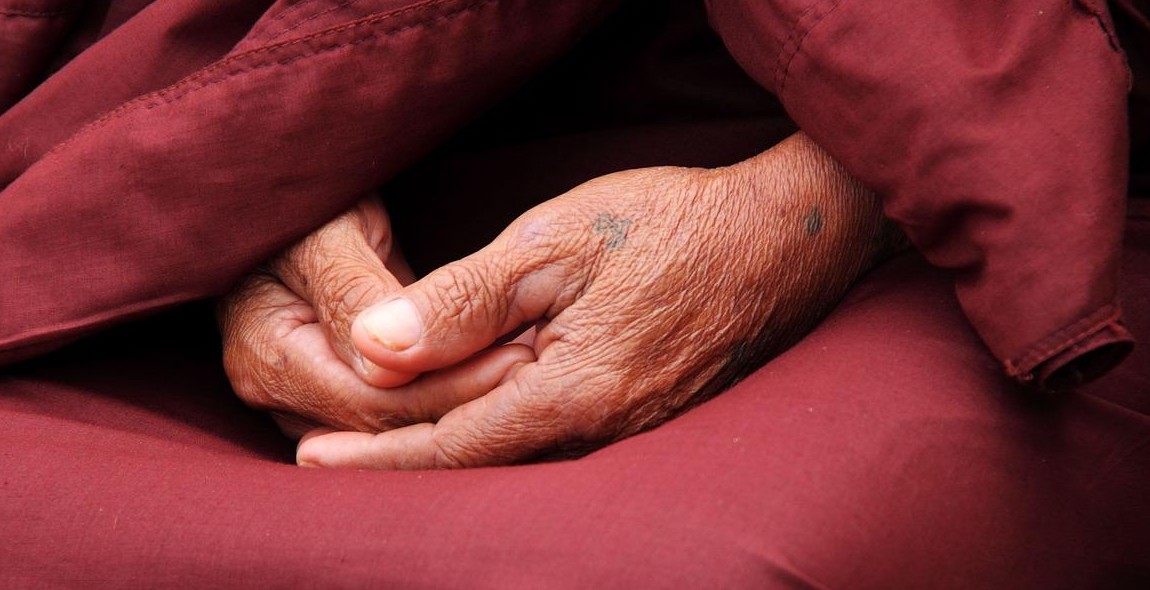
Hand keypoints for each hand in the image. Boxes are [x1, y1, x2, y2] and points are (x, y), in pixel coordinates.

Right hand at [218, 196, 532, 437]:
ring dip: (460, 404)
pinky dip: (446, 391)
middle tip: (537, 368)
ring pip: (394, 426)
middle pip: (383, 423)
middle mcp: (277, 390)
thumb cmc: (306, 195)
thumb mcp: (328, 230)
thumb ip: (352, 295)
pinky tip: (497, 371)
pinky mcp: (340, 384)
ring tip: (528, 371)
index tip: (518, 359)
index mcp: (265, 355)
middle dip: (463, 401)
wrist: (299, 189)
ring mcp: (305, 395)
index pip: (368, 402)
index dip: (447, 388)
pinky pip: (397, 407)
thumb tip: (385, 367)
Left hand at [296, 133, 900, 467]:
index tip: (311, 463)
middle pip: (478, 463)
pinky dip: (499, 435)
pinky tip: (472, 413)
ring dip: (445, 449)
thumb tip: (376, 347)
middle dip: (399, 459)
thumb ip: (462, 300)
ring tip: (381, 435)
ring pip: (515, 459)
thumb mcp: (552, 244)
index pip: (448, 447)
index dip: (374, 458)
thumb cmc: (666, 227)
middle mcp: (601, 434)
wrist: (781, 239)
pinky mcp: (648, 421)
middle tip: (326, 448)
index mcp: (572, 394)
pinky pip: (557, 444)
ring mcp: (631, 436)